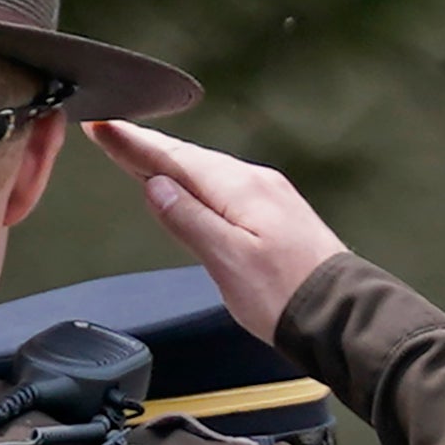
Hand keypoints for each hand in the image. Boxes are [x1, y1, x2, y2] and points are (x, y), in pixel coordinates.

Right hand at [88, 121, 346, 347]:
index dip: (132, 144)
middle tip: (107, 131)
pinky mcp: (278, 217)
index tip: (100, 125)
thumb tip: (155, 187)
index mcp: (240, 188)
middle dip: (145, 147)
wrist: (344, 319)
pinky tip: (188, 189)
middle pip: (188, 160)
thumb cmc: (288, 296)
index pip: (173, 158)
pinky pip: (226, 189)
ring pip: (207, 173)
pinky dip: (197, 183)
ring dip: (169, 164)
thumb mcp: (227, 259)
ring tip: (136, 154)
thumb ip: (188, 220)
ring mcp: (270, 199)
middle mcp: (256, 183)